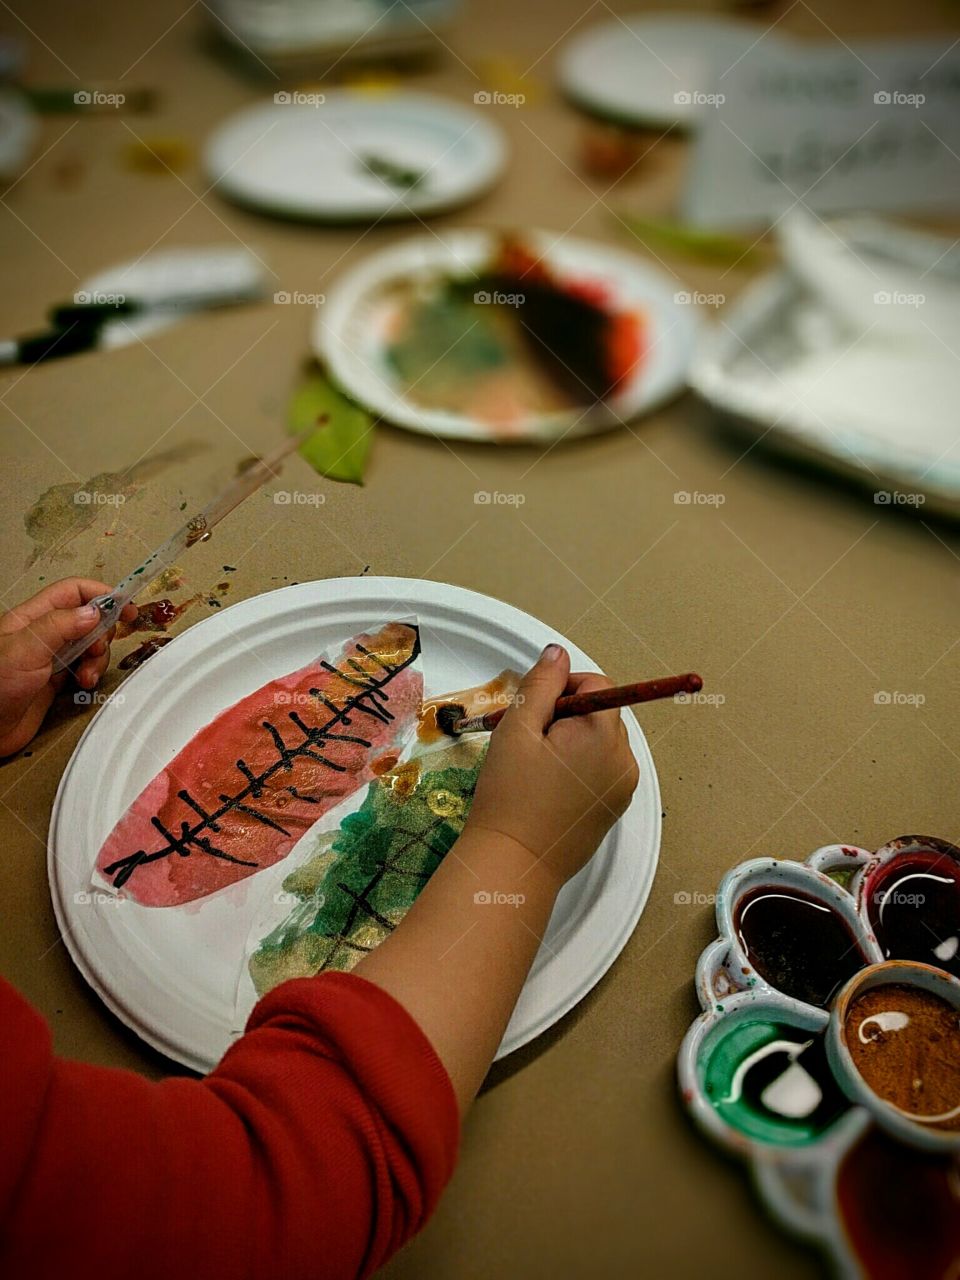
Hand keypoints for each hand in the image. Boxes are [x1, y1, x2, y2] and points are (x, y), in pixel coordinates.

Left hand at [0, 578, 136, 756]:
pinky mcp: (55, 681)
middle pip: (87, 620)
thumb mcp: (25, 649)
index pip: (73, 593)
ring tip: (87, 674)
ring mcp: (50, 658)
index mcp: (31, 618)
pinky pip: (84, 669)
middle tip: (98, 649)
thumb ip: (59, 626)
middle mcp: (43, 635)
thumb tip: (94, 611)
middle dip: (101, 634)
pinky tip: (83, 684)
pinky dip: (91, 675)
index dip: (100, 595)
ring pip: (89, 646)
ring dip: (97, 659)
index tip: (124, 607)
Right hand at [463, 644, 639, 891]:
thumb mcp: (517, 730)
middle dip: (566, 717)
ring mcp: (623, 788)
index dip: (562, 689)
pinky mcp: (614, 809)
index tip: (533, 711)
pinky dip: (578, 769)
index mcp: (604, 733)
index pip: (597, 684)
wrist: (515, 863)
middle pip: (601, 713)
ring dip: (571, 742)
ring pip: (600, 742)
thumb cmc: (511, 796)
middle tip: (529, 741)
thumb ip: (540, 685)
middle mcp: (624, 759)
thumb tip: (558, 653)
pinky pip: (601, 771)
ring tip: (535, 767)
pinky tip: (547, 787)